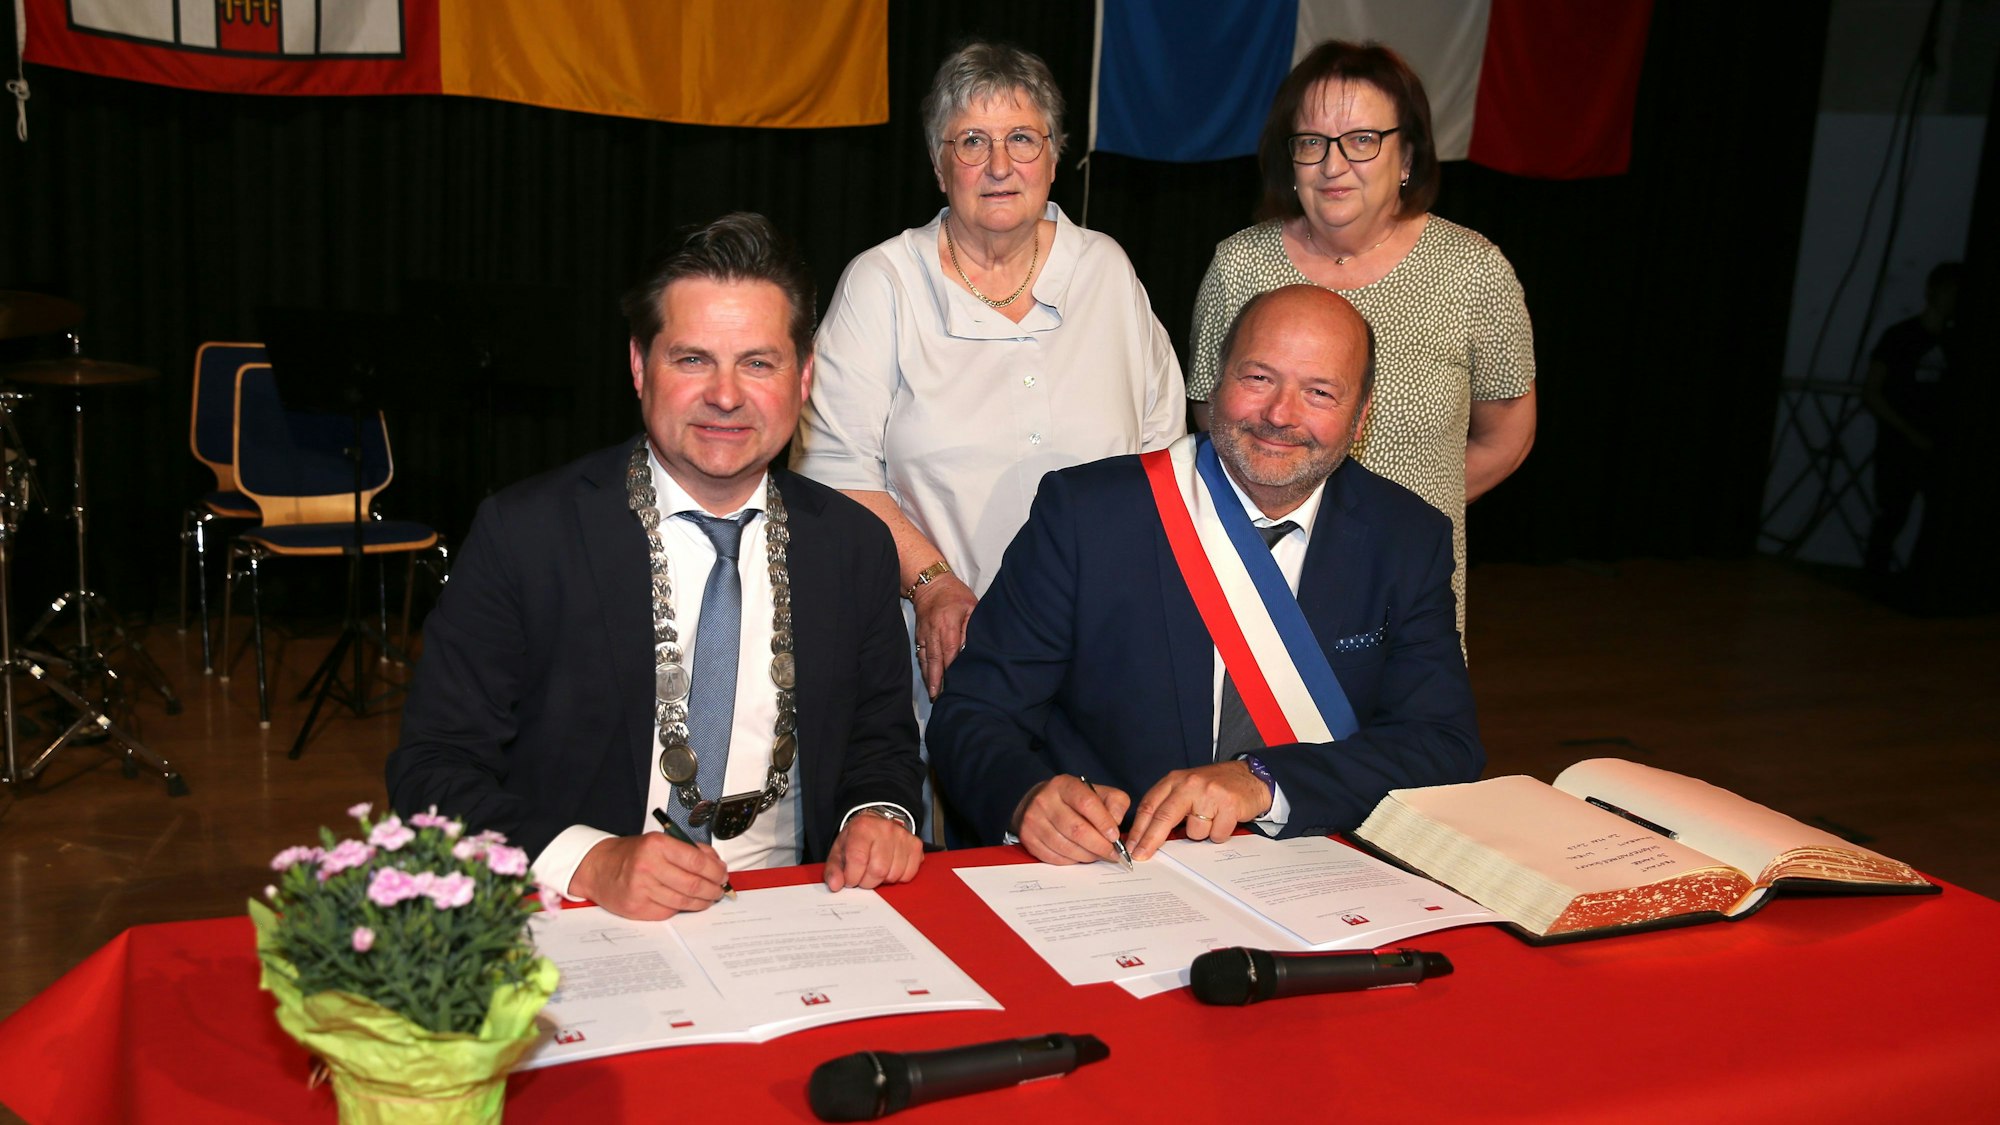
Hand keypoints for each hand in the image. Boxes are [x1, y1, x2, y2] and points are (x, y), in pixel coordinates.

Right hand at [570, 833, 728, 919]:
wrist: (599, 868)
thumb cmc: (633, 854)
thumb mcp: (660, 842)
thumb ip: (690, 850)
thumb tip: (716, 865)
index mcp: (657, 845)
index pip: (696, 861)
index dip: (715, 871)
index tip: (723, 874)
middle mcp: (648, 866)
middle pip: (693, 884)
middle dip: (713, 889)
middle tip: (720, 889)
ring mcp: (641, 889)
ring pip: (683, 901)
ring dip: (702, 902)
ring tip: (708, 897)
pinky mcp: (637, 908)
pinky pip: (669, 911)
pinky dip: (682, 908)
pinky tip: (686, 902)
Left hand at [823, 811, 923, 891]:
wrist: (876, 824)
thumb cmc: (857, 840)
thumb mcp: (839, 851)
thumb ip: (833, 870)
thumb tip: (835, 885)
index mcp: (862, 828)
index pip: (858, 860)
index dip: (852, 877)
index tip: (850, 879)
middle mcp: (885, 829)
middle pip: (878, 870)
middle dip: (867, 882)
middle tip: (863, 876)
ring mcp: (902, 836)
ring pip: (894, 874)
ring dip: (883, 880)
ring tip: (876, 869)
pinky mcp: (915, 844)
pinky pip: (909, 873)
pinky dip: (898, 877)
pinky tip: (890, 868)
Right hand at [912, 572, 977, 698]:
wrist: (929, 584)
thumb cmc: (955, 594)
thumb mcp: (971, 606)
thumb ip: (970, 627)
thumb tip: (969, 648)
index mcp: (947, 622)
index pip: (949, 649)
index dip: (950, 667)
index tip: (954, 682)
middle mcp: (933, 630)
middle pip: (934, 658)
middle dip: (935, 678)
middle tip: (937, 696)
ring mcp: (924, 633)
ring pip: (925, 658)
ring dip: (928, 676)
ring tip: (932, 693)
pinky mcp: (919, 635)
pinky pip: (920, 654)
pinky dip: (923, 667)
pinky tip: (927, 678)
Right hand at [1013, 775, 1130, 865]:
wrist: (1038, 802)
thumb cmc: (1073, 800)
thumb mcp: (1097, 792)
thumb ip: (1114, 803)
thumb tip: (1116, 823)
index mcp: (1064, 785)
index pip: (1086, 803)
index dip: (1103, 822)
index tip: (1115, 836)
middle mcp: (1045, 800)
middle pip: (1076, 829)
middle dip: (1099, 845)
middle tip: (1112, 853)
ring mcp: (1034, 820)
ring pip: (1066, 847)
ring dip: (1087, 855)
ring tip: (1098, 854)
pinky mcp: (1028, 838)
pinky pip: (1054, 857)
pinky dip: (1072, 861)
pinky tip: (1080, 855)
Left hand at [1127, 762, 1272, 859]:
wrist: (1250, 777)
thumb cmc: (1214, 787)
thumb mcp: (1186, 789)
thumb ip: (1167, 807)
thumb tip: (1146, 837)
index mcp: (1174, 780)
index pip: (1150, 806)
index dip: (1138, 829)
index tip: (1130, 847)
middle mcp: (1189, 784)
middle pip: (1164, 817)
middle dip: (1150, 840)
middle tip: (1141, 856)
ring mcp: (1209, 793)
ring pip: (1194, 832)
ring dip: (1201, 834)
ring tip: (1211, 819)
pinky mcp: (1228, 804)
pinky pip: (1216, 834)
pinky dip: (1219, 833)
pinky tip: (1224, 820)